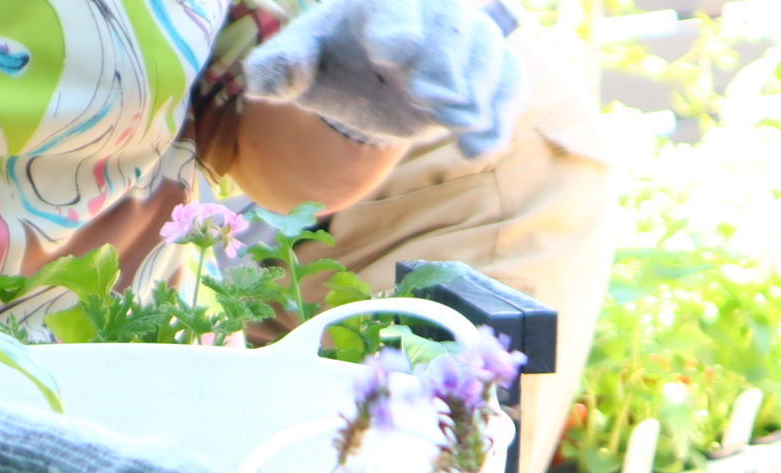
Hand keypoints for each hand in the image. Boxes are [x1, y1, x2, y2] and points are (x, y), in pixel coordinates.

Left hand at [240, 0, 524, 158]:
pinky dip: (502, 113)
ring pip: (488, 50)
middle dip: (447, 62)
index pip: (394, 8)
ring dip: (480, 91)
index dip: (396, 29)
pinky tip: (481, 150)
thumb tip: (271, 80)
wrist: (367, 80)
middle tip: (437, 103)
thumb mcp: (295, 68)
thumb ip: (276, 72)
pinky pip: (509, 81)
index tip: (395, 58)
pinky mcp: (486, 71)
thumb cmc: (328, 66)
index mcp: (377, 2)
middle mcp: (428, 10)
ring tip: (463, 129)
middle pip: (452, 24)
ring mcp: (462, 39)